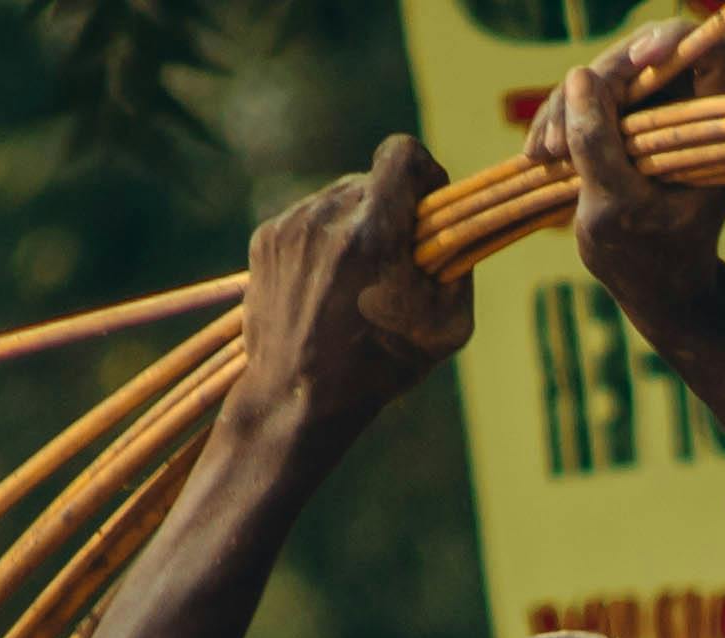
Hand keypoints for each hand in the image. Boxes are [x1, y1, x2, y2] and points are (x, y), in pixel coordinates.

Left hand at [233, 135, 470, 439]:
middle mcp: (326, 217)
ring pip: (339, 199)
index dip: (424, 171)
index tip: (429, 202)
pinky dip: (325, 242)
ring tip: (358, 279)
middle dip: (391, 210)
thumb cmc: (380, 368)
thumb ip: (458, 264)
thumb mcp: (446, 326)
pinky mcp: (266, 238)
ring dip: (357, 225)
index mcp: (373, 233)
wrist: (296, 399)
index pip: (402, 153)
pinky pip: (309, 219)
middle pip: (372, 180)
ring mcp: (290, 226)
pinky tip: (327, 285)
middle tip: (396, 257)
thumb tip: (455, 227)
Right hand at [526, 15, 724, 332]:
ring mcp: (655, 111)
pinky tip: (538, 155)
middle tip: (560, 143)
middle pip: (642, 56)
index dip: (679, 41)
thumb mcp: (616, 208)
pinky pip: (587, 97)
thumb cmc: (650, 256)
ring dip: (565, 108)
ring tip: (545, 157)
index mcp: (713, 126)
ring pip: (607, 75)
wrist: (655, 286)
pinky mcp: (626, 121)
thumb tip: (578, 76)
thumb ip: (598, 144)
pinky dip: (559, 120)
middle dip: (595, 87)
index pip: (716, 50)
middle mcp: (688, 107)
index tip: (641, 62)